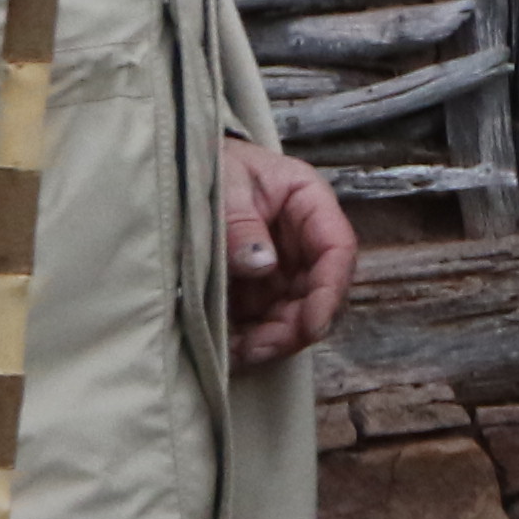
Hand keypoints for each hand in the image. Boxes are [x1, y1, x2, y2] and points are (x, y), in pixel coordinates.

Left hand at [218, 139, 351, 368]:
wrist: (181, 167)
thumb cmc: (211, 165)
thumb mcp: (225, 185)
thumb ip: (241, 224)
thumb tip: (262, 265)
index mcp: (309, 202)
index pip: (336, 249)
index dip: (330, 291)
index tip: (311, 326)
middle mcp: (304, 239)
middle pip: (320, 290)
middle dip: (297, 325)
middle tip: (260, 348)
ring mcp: (283, 265)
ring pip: (296, 311)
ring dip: (274, 338)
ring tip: (238, 353)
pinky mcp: (258, 285)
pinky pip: (265, 318)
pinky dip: (251, 337)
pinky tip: (229, 349)